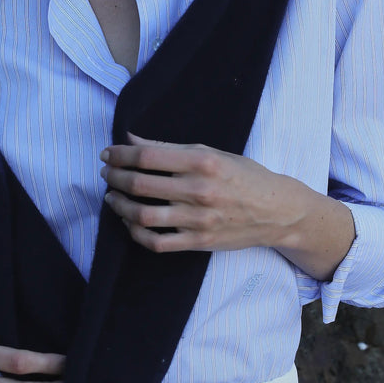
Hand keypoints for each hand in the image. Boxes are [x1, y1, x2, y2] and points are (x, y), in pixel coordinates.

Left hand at [100, 133, 355, 278]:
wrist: (276, 211)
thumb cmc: (244, 177)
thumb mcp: (212, 153)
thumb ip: (171, 148)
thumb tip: (132, 140)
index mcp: (202, 162)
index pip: (147, 156)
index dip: (121, 154)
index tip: (109, 153)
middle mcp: (199, 190)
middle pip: (140, 184)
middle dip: (115, 177)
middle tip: (107, 173)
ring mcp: (198, 218)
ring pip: (142, 215)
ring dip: (119, 205)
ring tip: (113, 197)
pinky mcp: (198, 241)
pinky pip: (157, 241)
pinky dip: (136, 233)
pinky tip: (130, 222)